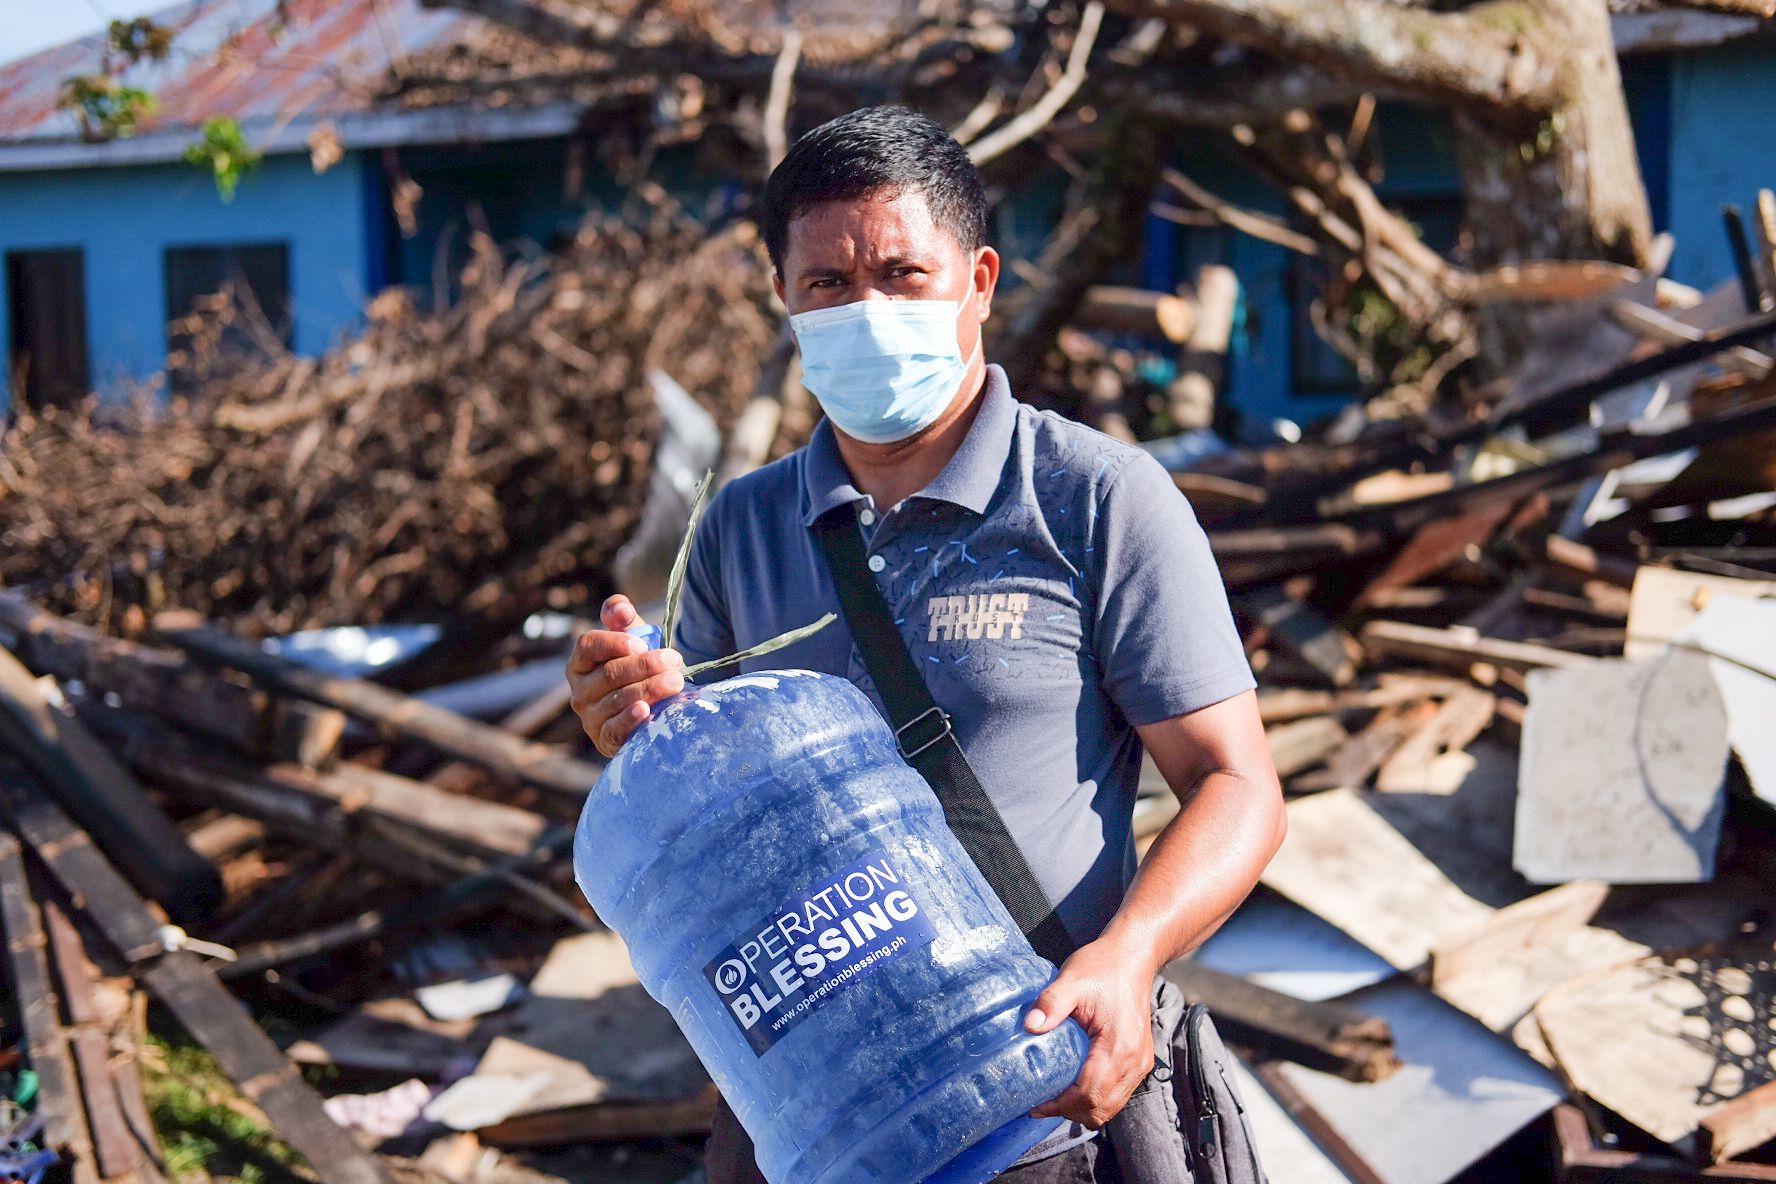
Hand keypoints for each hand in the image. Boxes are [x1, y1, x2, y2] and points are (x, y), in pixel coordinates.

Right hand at [567, 595, 685, 758]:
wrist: (653, 708)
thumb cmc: (638, 667)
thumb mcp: (632, 638)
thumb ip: (622, 616)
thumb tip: (621, 610)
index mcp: (581, 662)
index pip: (588, 645)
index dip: (614, 643)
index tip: (642, 644)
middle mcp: (580, 691)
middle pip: (609, 674)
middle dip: (644, 666)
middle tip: (674, 661)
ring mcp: (590, 717)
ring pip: (617, 700)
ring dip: (648, 689)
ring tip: (675, 681)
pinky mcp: (604, 740)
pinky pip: (615, 729)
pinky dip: (630, 719)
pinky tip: (646, 710)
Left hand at [1024, 940, 1155, 1129]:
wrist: (1134, 957)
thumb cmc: (1104, 966)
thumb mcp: (1072, 979)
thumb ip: (1051, 1003)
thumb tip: (1029, 1026)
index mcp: (1120, 1045)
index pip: (1090, 1094)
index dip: (1061, 1106)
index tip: (1035, 1104)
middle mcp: (1135, 1061)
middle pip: (1101, 1108)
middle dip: (1069, 1112)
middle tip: (1040, 1102)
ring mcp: (1140, 1063)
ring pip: (1111, 1106)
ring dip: (1083, 1108)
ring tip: (1054, 1096)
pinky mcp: (1139, 1060)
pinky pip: (1117, 1094)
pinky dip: (1095, 1098)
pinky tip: (1073, 1085)